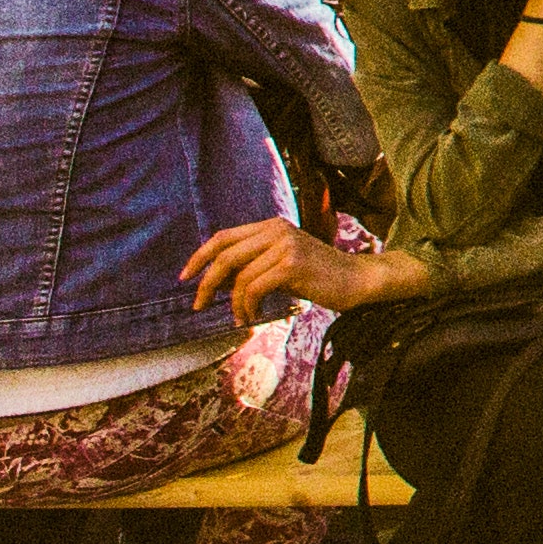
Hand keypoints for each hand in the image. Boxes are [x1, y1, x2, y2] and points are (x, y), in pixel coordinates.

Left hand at [186, 219, 404, 317]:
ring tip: (240, 317)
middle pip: (225, 256)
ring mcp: (286, 245)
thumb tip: (216, 280)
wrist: (358, 280)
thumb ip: (254, 263)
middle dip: (206, 284)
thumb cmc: (318, 277)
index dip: (199, 257)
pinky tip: (254, 316)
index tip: (184, 278)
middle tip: (198, 305)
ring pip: (239, 277)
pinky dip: (247, 307)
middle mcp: (277, 230)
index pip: (223, 237)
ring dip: (233, 303)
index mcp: (272, 226)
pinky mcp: (292, 264)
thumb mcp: (282, 263)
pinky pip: (254, 289)